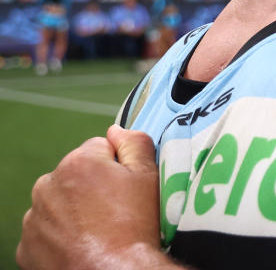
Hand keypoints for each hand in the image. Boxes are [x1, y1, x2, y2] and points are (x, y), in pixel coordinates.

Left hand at [18, 126, 164, 269]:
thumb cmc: (134, 227)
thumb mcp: (148, 176)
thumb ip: (135, 142)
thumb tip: (117, 130)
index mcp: (78, 162)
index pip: (100, 148)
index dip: (117, 166)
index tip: (125, 188)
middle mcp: (48, 184)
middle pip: (75, 174)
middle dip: (92, 187)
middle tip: (114, 211)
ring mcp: (34, 217)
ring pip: (58, 202)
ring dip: (74, 210)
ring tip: (98, 230)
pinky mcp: (27, 245)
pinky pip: (45, 230)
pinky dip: (60, 235)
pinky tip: (81, 244)